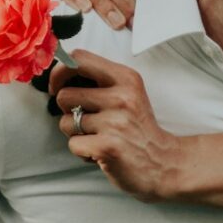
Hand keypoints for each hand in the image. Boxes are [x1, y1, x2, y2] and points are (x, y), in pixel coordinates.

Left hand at [50, 50, 182, 201]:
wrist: (164, 163)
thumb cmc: (138, 129)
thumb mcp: (128, 93)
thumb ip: (100, 82)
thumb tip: (59, 75)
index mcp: (126, 77)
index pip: (79, 59)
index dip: (59, 72)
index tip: (58, 86)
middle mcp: (121, 97)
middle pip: (64, 95)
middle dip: (68, 111)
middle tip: (86, 121)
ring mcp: (115, 122)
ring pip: (66, 122)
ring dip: (76, 134)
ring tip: (97, 137)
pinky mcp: (107, 146)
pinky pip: (73, 144)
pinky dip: (82, 152)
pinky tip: (100, 152)